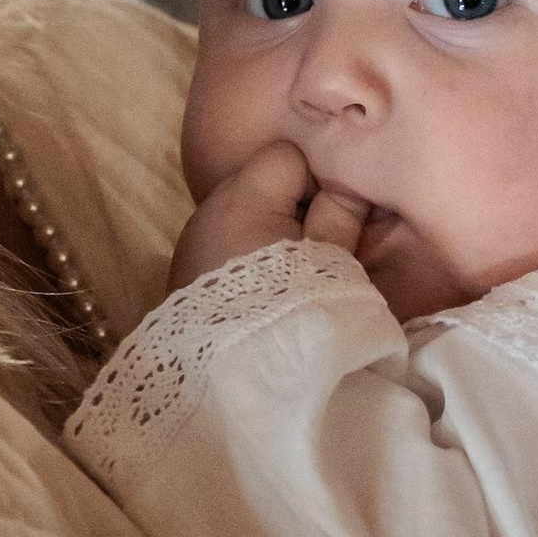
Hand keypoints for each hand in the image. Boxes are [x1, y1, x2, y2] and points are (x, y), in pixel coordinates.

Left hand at [167, 141, 370, 293]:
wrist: (233, 380)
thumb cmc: (291, 311)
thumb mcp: (332, 260)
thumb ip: (342, 213)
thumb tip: (349, 184)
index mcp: (244, 198)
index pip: (287, 156)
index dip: (317, 181)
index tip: (332, 220)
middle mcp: (210, 210)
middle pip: (261, 181)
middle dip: (293, 203)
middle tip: (317, 247)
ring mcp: (194, 239)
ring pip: (244, 212)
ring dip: (268, 229)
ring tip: (290, 272)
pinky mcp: (187, 269)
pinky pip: (226, 242)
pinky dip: (247, 253)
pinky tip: (262, 288)